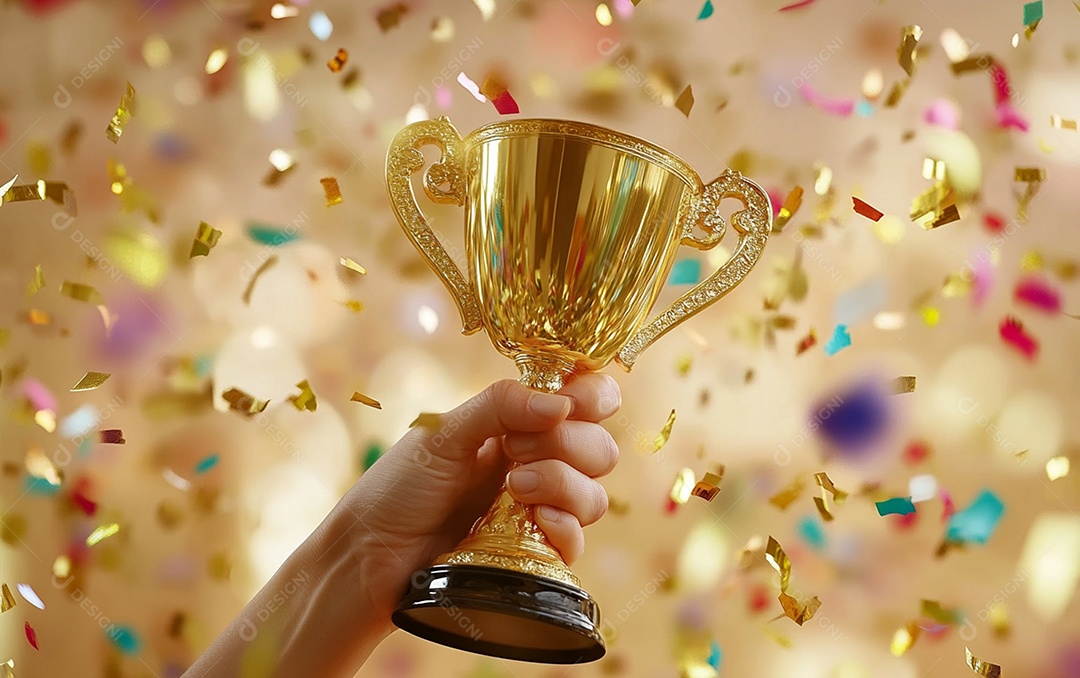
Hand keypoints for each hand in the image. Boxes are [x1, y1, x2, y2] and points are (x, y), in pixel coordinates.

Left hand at [343, 373, 620, 637]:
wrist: (371, 553)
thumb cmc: (399, 486)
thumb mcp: (443, 432)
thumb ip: (501, 407)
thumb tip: (560, 405)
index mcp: (519, 423)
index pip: (587, 399)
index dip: (592, 397)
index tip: (566, 406)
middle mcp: (538, 461)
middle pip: (600, 448)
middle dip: (566, 446)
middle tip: (513, 452)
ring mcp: (539, 509)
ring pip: (595, 495)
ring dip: (562, 485)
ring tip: (514, 489)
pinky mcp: (534, 552)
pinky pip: (578, 540)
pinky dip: (564, 528)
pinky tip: (536, 521)